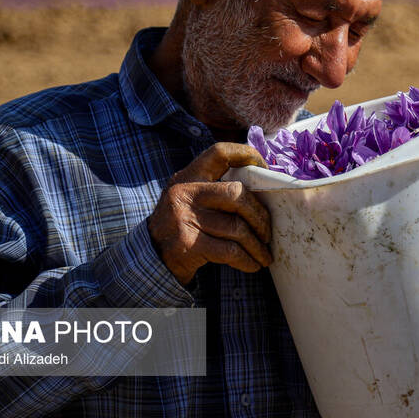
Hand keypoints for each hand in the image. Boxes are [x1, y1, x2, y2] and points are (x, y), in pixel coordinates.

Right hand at [147, 142, 272, 284]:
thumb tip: (264, 187)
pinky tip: (252, 264)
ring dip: (257, 245)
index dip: (247, 155)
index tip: (266, 169)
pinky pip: (229, 251)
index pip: (219, 153)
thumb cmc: (182, 224)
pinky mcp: (187, 244)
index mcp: (188, 176)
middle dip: (260, 216)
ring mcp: (184, 218)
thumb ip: (217, 189)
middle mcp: (184, 193)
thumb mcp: (191, 198)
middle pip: (237, 194)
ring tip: (264, 255)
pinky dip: (247, 260)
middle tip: (267, 232)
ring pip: (237, 228)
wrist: (150, 256)